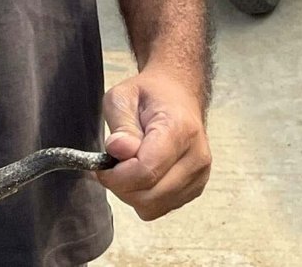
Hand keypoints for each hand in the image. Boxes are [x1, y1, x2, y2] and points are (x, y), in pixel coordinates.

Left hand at [98, 65, 210, 221]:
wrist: (179, 94)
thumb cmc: (150, 94)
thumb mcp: (123, 96)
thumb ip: (121, 125)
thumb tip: (118, 151)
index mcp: (179, 129)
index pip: (147, 170)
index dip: (118, 175)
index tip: (102, 165)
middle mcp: (195, 156)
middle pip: (150, 195)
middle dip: (122, 186)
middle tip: (110, 166)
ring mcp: (199, 175)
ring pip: (155, 207)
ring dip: (132, 194)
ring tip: (126, 167)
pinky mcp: (195, 188)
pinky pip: (162, 208)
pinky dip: (145, 197)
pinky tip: (140, 174)